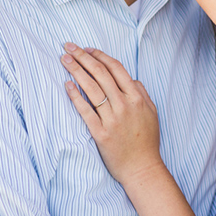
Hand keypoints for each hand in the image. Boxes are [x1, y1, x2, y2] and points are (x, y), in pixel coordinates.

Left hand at [61, 44, 162, 184]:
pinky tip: (67, 85)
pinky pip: (85, 111)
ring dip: (76, 71)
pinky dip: (75, 96)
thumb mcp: (151, 112)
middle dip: (82, 57)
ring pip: (91, 88)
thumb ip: (142, 93)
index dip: (100, 56)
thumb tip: (131, 78)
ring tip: (64, 60)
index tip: (87, 49)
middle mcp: (124, 105)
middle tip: (68, 47)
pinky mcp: (100, 133)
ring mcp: (112, 119)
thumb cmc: (147, 141)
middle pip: (100, 74)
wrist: (142, 168)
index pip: (116, 68)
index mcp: (137, 97)